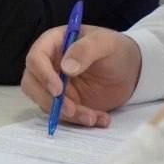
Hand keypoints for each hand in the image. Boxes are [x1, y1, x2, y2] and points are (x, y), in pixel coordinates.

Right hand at [21, 25, 141, 126]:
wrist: (131, 70)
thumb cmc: (115, 49)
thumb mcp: (104, 43)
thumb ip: (85, 50)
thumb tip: (66, 68)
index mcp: (53, 44)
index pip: (35, 58)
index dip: (43, 75)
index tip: (58, 90)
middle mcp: (49, 65)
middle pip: (32, 84)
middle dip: (49, 100)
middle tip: (71, 110)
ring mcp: (55, 86)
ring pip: (46, 103)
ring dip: (67, 114)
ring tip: (93, 117)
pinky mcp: (66, 102)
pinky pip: (64, 116)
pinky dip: (80, 121)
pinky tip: (101, 118)